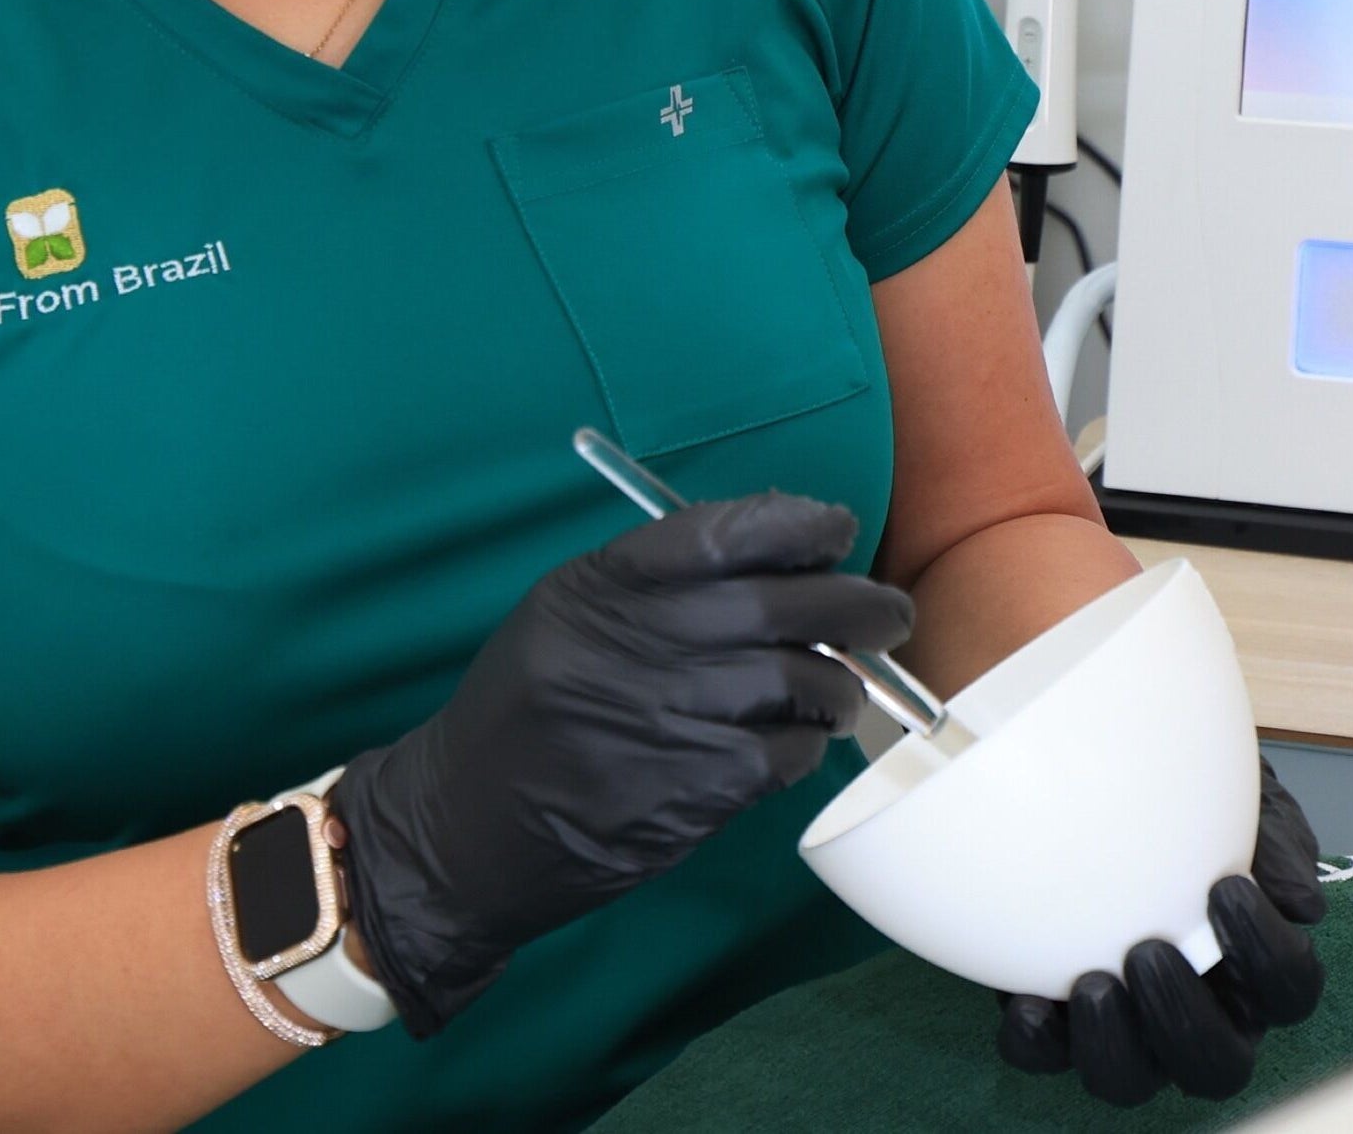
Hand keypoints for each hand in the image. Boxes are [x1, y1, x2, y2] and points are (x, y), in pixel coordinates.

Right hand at [332, 493, 912, 1036]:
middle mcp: (638, 643)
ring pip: (803, 684)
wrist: (463, 828)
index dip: (800, 524)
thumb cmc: (524, 710)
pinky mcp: (691, 792)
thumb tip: (784, 554)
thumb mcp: (565, 614)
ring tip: (840, 693)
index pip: (726, 531)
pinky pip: (786, 754)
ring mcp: (668, 719)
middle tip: (889, 614)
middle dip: (859, 607)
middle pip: (786, 606)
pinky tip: (788, 745)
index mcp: (602, 584)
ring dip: (840, 687)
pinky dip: (803, 747)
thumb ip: (657, 579)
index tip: (836, 530)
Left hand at [994, 758, 1328, 1104]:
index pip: (1289, 990)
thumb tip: (1300, 902)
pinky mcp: (1057, 1017)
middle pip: (1216, 1066)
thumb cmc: (1185, 799)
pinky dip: (1038, 1042)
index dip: (1269, 953)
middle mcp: (1199, 1011)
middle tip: (1148, 952)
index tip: (1225, 886)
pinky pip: (1047, 1057)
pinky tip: (1027, 1003)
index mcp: (1252, 966)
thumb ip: (1273, 842)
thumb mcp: (1235, 798)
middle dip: (1185, 1023)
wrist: (1089, 784)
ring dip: (1115, 1045)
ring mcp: (1127, 1023)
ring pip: (1132, 1080)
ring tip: (1090, 982)